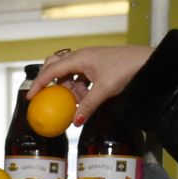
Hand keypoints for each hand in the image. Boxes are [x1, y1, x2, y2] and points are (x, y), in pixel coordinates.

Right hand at [30, 46, 153, 125]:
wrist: (146, 62)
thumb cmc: (127, 69)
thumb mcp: (104, 90)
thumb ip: (88, 105)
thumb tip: (75, 121)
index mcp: (80, 58)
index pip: (52, 70)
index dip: (39, 83)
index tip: (31, 96)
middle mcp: (82, 56)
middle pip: (56, 66)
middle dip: (51, 82)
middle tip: (48, 98)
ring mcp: (89, 60)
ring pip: (69, 74)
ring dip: (70, 89)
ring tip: (78, 102)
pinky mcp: (96, 66)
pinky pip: (80, 77)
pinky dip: (80, 89)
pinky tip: (86, 99)